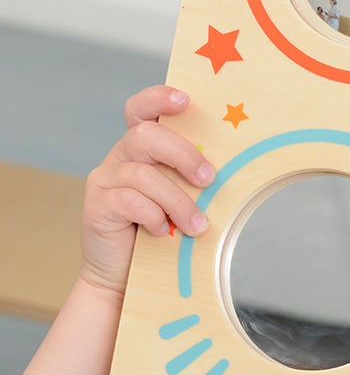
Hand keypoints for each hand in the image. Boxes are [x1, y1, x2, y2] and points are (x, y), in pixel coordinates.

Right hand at [80, 86, 214, 295]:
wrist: (127, 276)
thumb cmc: (164, 233)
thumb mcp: (183, 199)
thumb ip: (194, 180)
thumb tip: (228, 173)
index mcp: (142, 149)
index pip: (142, 110)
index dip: (158, 99)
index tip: (185, 99)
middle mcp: (120, 157)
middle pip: (145, 136)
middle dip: (183, 155)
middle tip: (209, 179)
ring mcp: (105, 180)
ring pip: (144, 175)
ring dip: (178, 201)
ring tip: (196, 226)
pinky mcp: (97, 206)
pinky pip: (129, 201)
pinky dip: (153, 216)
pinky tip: (164, 232)